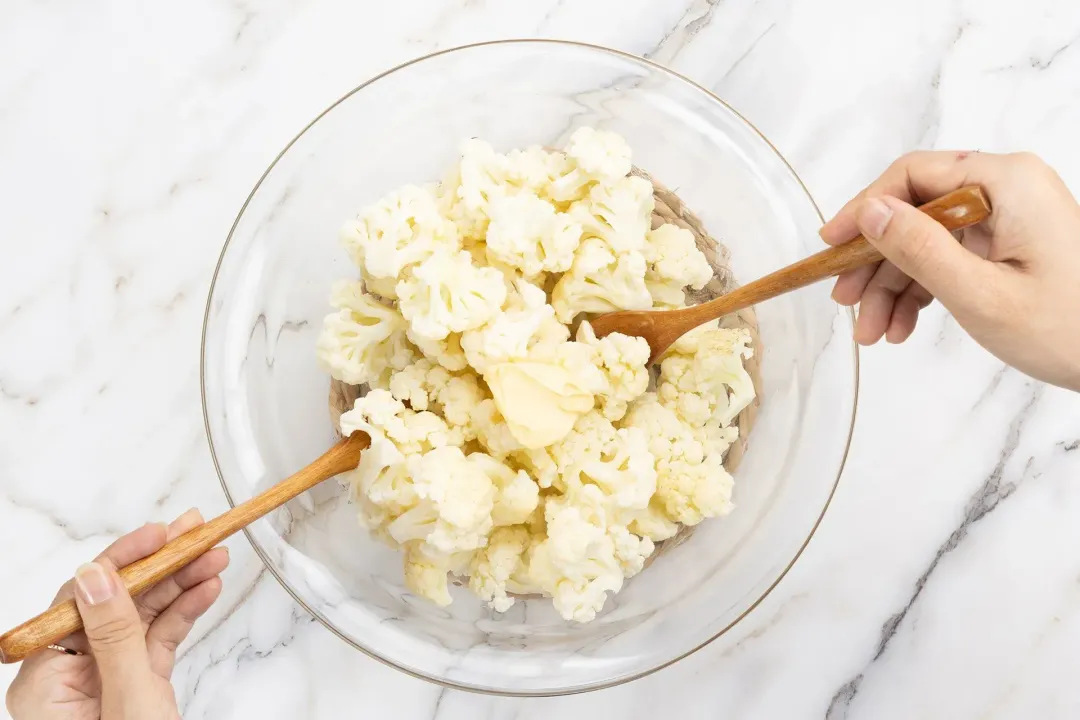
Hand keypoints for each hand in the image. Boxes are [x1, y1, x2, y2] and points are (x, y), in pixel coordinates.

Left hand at [5, 510, 228, 719]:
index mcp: (45, 681)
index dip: (124, 560)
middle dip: (162, 565)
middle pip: (116, 602)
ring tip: (217, 556)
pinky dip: (185, 615)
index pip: (81, 599)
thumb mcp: (127, 703)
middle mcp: (70, 677)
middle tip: (201, 532)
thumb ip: (113, 637)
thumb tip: (95, 575)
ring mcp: (105, 683)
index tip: (163, 532)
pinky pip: (158, 641)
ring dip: (181, 585)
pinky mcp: (135, 690)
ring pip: (142, 618)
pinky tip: (207, 592)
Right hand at [820, 150, 1079, 390]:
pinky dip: (922, 290)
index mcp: (1005, 183)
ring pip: (927, 240)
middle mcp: (1006, 189)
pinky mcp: (1010, 245)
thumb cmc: (1068, 329)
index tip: (831, 246)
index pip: (912, 176)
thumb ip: (919, 248)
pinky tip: (902, 327)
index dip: (864, 209)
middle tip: (846, 303)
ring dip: (893, 286)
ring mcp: (1009, 217)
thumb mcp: (979, 294)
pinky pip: (950, 257)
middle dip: (876, 262)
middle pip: (915, 211)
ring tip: (874, 333)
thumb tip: (869, 212)